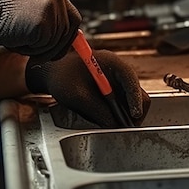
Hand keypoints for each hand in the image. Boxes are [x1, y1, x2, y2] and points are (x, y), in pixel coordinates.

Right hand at [0, 0, 80, 62]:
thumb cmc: (3, 18)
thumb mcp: (32, 13)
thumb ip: (52, 21)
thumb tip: (75, 37)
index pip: (73, 17)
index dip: (69, 35)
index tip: (62, 47)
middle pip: (70, 30)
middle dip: (57, 47)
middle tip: (38, 54)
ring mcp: (50, 7)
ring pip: (58, 42)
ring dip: (41, 49)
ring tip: (21, 39)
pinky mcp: (43, 22)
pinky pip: (47, 47)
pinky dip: (33, 50)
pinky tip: (18, 40)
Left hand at [25, 48, 150, 127]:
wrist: (51, 74)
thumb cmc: (60, 77)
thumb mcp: (76, 95)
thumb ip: (96, 109)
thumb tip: (114, 125)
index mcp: (110, 62)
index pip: (130, 78)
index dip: (135, 97)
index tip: (134, 114)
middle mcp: (117, 71)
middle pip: (137, 92)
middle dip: (133, 111)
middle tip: (123, 127)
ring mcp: (116, 82)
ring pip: (131, 102)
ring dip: (125, 114)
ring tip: (110, 123)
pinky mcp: (113, 91)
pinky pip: (122, 106)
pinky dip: (118, 114)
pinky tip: (105, 118)